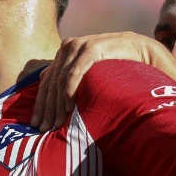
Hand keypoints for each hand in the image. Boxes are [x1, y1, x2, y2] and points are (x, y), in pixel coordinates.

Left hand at [32, 33, 162, 129]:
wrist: (140, 50)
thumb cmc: (115, 65)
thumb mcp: (89, 73)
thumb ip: (69, 78)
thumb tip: (49, 92)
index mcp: (63, 54)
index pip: (46, 82)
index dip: (40, 104)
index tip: (35, 124)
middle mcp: (67, 48)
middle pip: (51, 83)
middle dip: (46, 109)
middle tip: (43, 129)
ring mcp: (78, 46)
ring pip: (60, 80)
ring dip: (57, 104)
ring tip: (56, 123)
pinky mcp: (91, 49)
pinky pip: (75, 73)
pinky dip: (69, 90)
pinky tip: (67, 106)